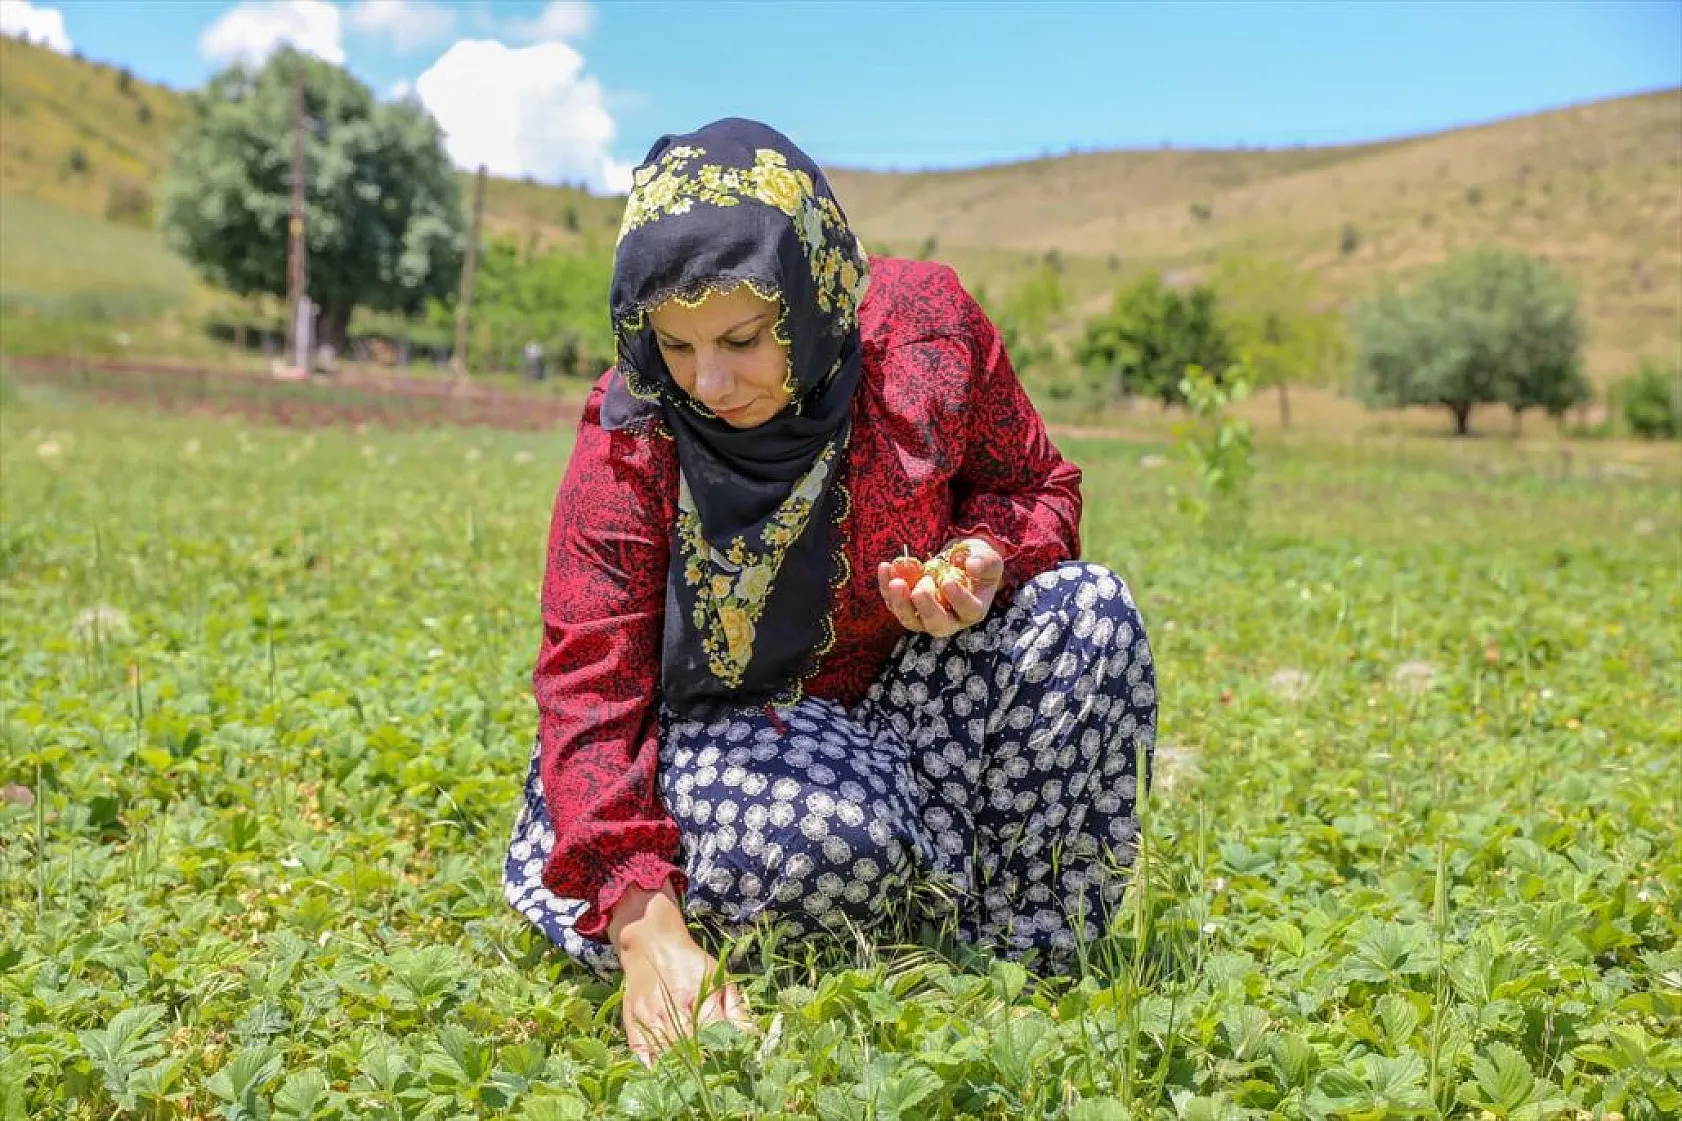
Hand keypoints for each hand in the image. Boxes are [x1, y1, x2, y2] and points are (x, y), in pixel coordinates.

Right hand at [609, 884, 755, 1066]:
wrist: (652, 942)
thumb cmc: (690, 963)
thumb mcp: (718, 976)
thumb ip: (735, 1007)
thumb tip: (752, 1036)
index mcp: (696, 995)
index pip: (711, 1032)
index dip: (720, 1052)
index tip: (728, 1069)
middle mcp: (672, 1006)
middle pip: (687, 1046)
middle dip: (699, 1066)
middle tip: (709, 1084)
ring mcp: (649, 1013)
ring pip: (664, 1050)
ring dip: (676, 1070)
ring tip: (688, 1086)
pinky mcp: (632, 1017)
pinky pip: (639, 1047)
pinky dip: (649, 1064)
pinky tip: (659, 1077)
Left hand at [876, 536, 1005, 638]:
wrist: (958, 563)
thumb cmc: (976, 563)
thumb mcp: (988, 559)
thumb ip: (985, 563)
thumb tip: (972, 566)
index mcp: (973, 610)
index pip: (967, 610)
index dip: (958, 598)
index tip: (948, 581)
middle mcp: (950, 620)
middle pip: (937, 624)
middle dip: (926, 608)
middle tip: (918, 590)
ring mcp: (926, 617)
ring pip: (911, 620)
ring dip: (900, 603)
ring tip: (896, 582)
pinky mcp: (908, 608)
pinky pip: (894, 603)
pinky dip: (886, 587)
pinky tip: (885, 567)